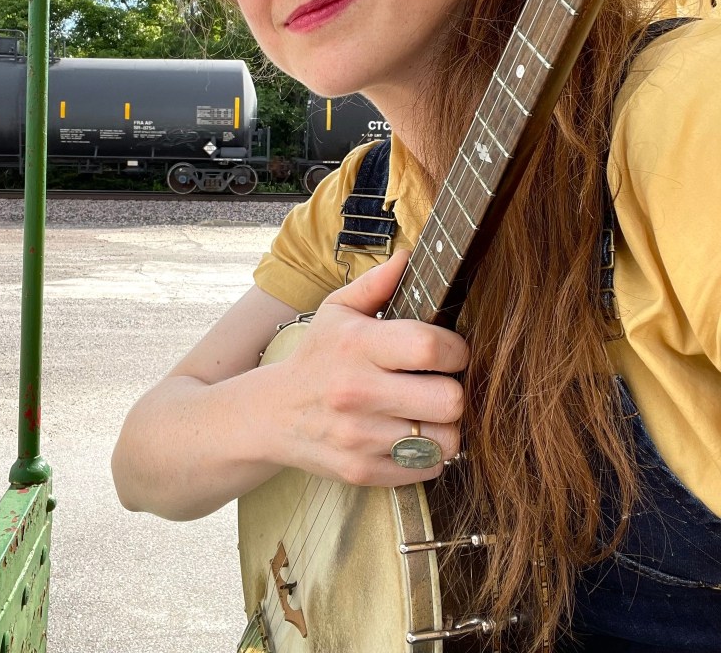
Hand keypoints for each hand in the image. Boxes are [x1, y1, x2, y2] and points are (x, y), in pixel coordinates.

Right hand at [266, 251, 468, 485]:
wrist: (272, 415)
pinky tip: (411, 435)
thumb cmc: (316, 357)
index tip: (451, 350)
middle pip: (449, 399)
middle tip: (441, 383)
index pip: (430, 347)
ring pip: (445, 439)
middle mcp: (358, 392)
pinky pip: (428, 468)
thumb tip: (409, 256)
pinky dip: (429, 454)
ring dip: (446, 425)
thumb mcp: (336, 310)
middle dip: (454, 389)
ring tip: (429, 411)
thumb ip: (376, 283)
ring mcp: (360, 437)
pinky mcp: (362, 471)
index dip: (456, 349)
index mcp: (357, 345)